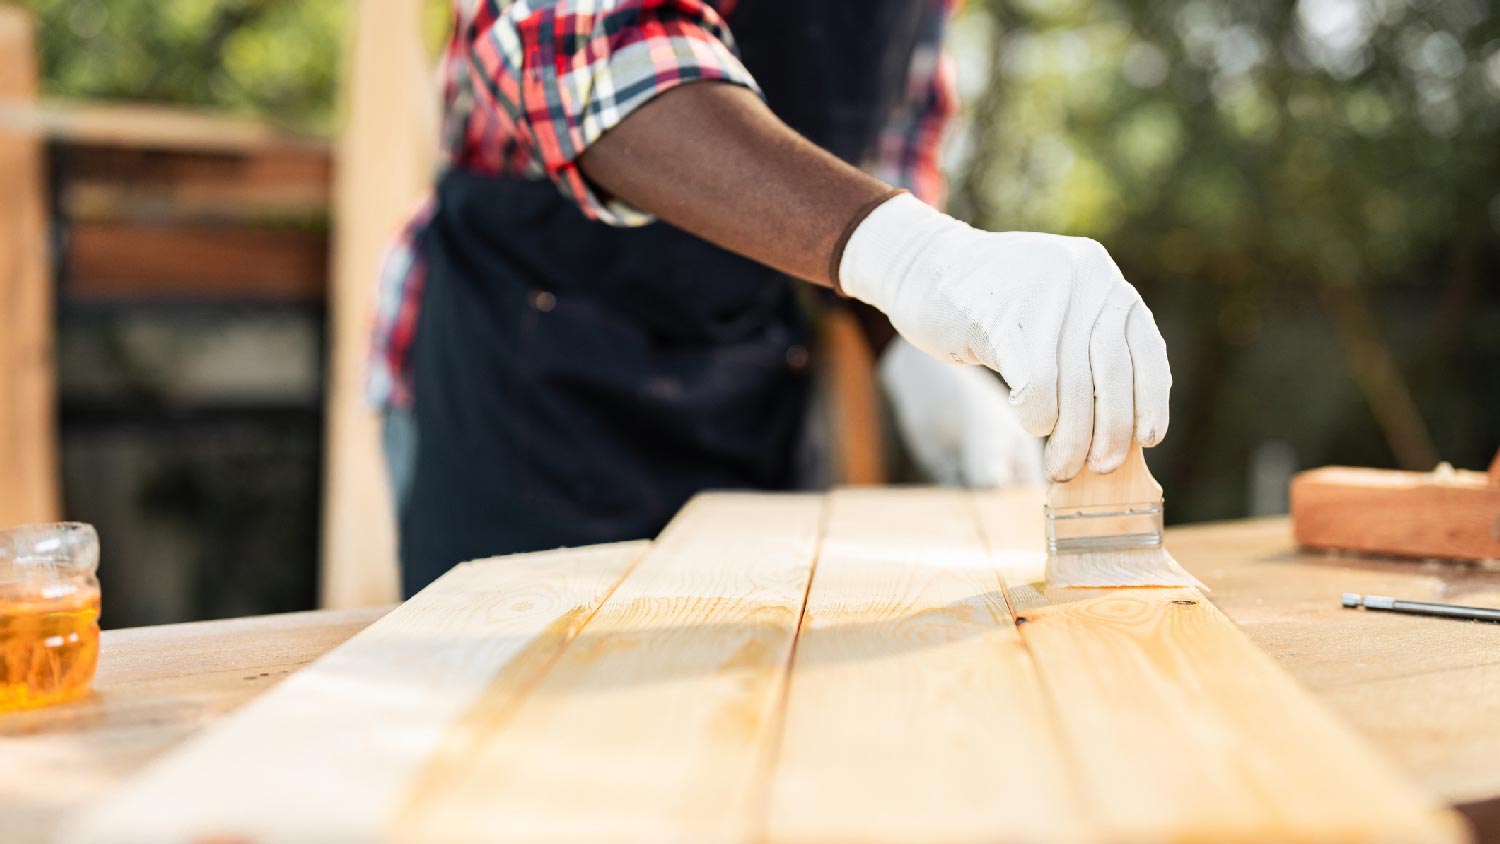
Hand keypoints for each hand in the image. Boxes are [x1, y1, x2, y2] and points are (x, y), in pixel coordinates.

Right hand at [839, 193, 1171, 480]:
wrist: (920, 266)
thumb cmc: (987, 302)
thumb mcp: (1051, 303)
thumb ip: (1086, 340)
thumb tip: (1120, 421)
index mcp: (1099, 274)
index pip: (1145, 348)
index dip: (1151, 399)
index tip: (1148, 438)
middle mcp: (1082, 277)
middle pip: (1111, 375)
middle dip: (1110, 431)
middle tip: (1100, 466)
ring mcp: (1043, 294)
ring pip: (1074, 389)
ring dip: (1070, 439)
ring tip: (1061, 464)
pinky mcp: (1002, 317)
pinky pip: (1036, 388)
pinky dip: (1036, 418)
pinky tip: (1027, 423)